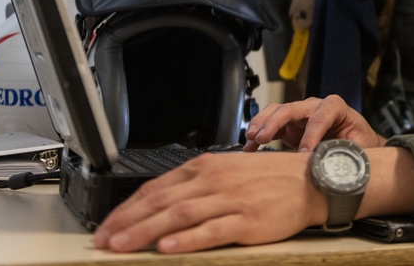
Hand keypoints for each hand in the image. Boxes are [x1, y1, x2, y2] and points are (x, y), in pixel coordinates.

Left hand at [94, 150, 323, 252]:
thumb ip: (197, 186)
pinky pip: (211, 230)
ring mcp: (230, 200)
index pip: (157, 187)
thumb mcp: (229, 172)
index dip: (127, 208)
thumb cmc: (271, 179)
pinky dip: (187, 239)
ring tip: (123, 246)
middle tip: (103, 240)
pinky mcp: (247, 220)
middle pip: (161, 202)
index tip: (108, 225)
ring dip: (146, 231)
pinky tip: (168, 247)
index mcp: (207, 166)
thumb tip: (163, 204)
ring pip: (179, 216)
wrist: (309, 181)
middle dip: (127, 222)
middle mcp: (214, 180)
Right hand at [243, 95, 385, 151]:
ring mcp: (301, 115)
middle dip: (274, 122)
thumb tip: (333, 164)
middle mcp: (316, 107)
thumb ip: (347, 152)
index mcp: (336, 107)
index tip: (303, 152)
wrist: (359, 142)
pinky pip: (272, 125)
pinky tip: (249, 146)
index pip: (320, 117)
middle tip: (261, 138)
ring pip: (277, 112)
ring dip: (262, 124)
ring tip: (250, 139)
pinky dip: (259, 134)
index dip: (310, 134)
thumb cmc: (361, 142)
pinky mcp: (291, 126)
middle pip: (291, 108)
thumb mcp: (360, 146)